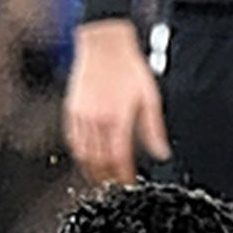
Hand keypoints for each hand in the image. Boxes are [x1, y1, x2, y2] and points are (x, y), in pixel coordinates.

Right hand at [63, 20, 170, 184]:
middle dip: (107, 178)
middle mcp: (96, 121)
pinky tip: (86, 159)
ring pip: (83, 154)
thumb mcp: (149, 97)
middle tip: (115, 188)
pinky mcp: (71, 110)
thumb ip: (153, 129)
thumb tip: (161, 153)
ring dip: (91, 170)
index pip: (119, 158)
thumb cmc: (127, 67)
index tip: (129, 185)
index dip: (123, 176)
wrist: (103, 44)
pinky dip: (79, 154)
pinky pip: (73, 140)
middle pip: (99, 161)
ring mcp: (81, 116)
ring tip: (100, 180)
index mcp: (117, 119)